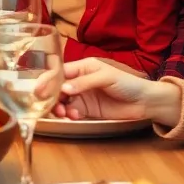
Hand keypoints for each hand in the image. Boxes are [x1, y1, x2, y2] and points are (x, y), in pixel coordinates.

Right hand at [52, 58, 180, 125]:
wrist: (144, 102)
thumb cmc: (127, 83)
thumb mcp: (106, 77)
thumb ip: (85, 82)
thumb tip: (65, 88)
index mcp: (82, 67)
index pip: (59, 72)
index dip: (48, 80)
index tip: (39, 91)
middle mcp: (79, 80)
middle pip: (57, 88)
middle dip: (52, 97)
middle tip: (52, 106)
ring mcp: (82, 96)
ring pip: (62, 101)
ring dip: (59, 107)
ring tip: (64, 113)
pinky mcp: (87, 110)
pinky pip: (71, 112)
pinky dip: (69, 115)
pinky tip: (75, 116)